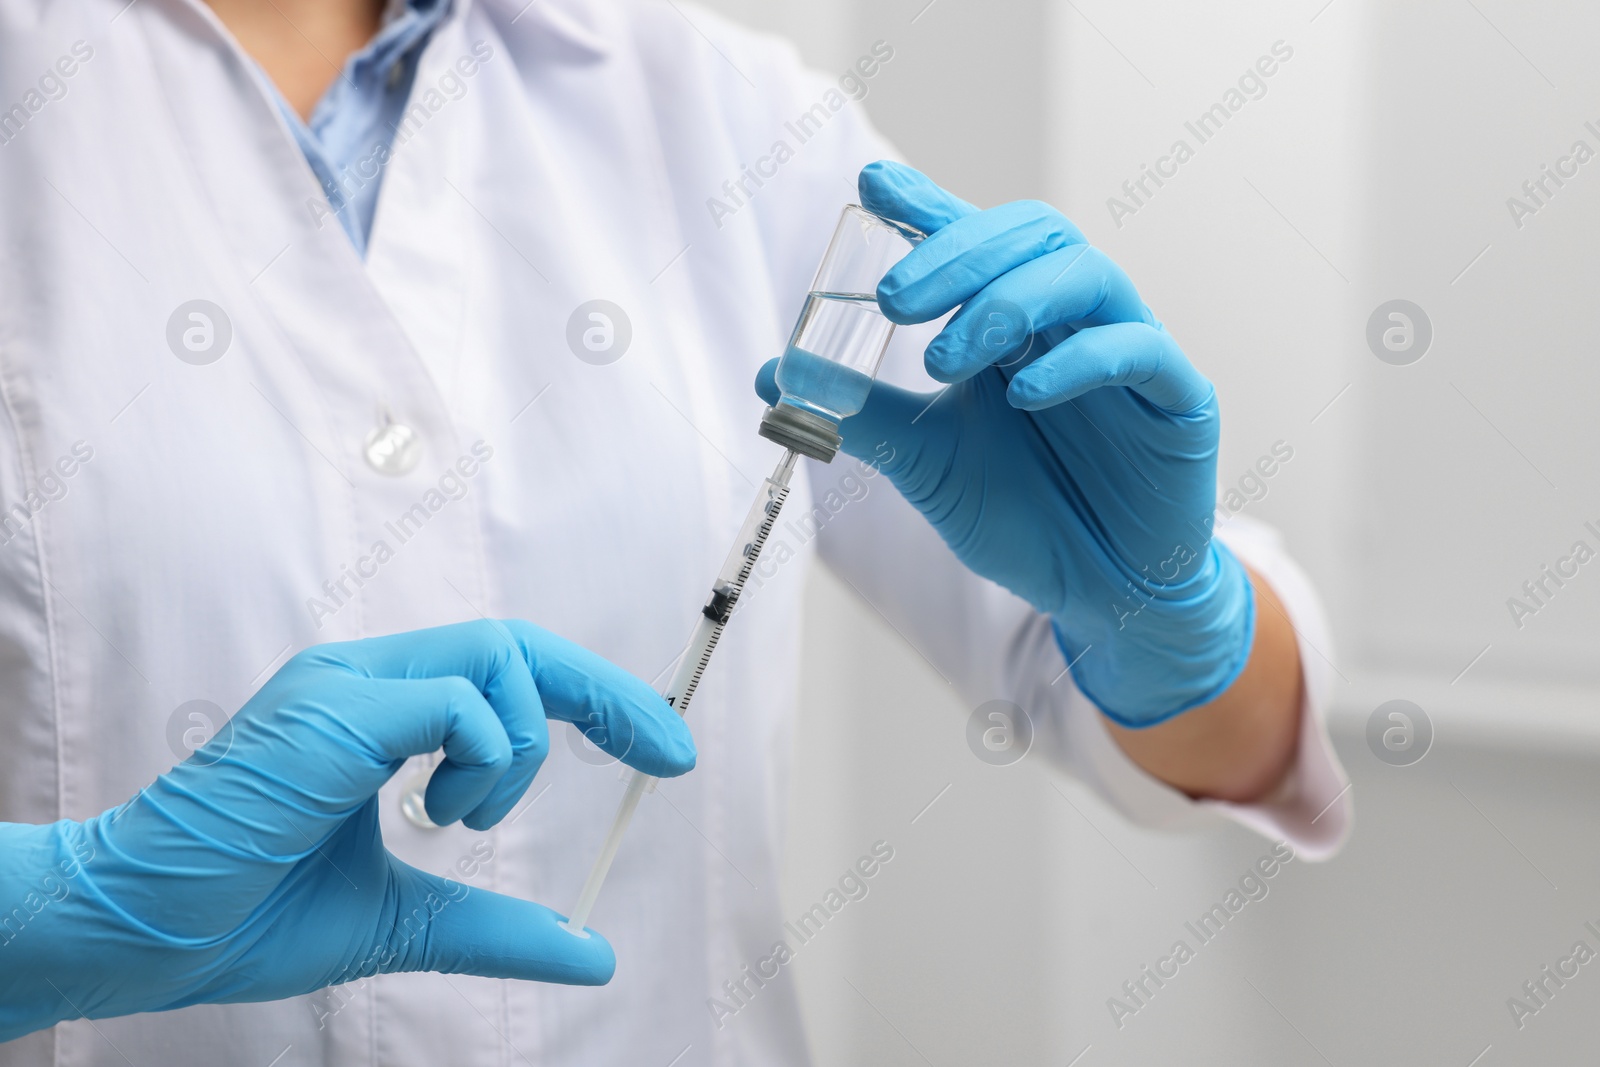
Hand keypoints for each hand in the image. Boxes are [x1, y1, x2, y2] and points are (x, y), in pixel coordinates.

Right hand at [0, 619, 695, 1040]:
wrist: (137, 936)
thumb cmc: (246, 919)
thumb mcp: (404, 922)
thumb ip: (496, 927)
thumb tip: (592, 953)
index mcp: (378, 712)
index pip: (509, 672)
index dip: (596, 700)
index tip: (662, 751)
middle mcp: (365, 678)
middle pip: (520, 643)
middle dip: (608, 693)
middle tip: (669, 754)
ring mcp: (346, 684)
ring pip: (498, 657)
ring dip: (522, 748)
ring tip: (470, 821)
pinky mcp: (335, 709)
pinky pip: (457, 699)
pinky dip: (486, 756)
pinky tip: (444, 816)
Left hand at [759, 162, 1252, 726]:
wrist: (1100, 591)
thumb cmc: (1023, 515)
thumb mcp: (925, 462)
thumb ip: (863, 414)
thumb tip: (773, 376)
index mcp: (1014, 322)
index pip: (976, 241)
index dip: (929, 206)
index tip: (872, 188)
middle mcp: (1071, 320)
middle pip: (1030, 237)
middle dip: (957, 257)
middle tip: (894, 299)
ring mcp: (1129, 350)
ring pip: (1084, 274)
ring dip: (1007, 302)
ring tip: (945, 358)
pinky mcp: (1178, 397)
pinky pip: (1137, 350)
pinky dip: (1078, 360)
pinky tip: (1021, 392)